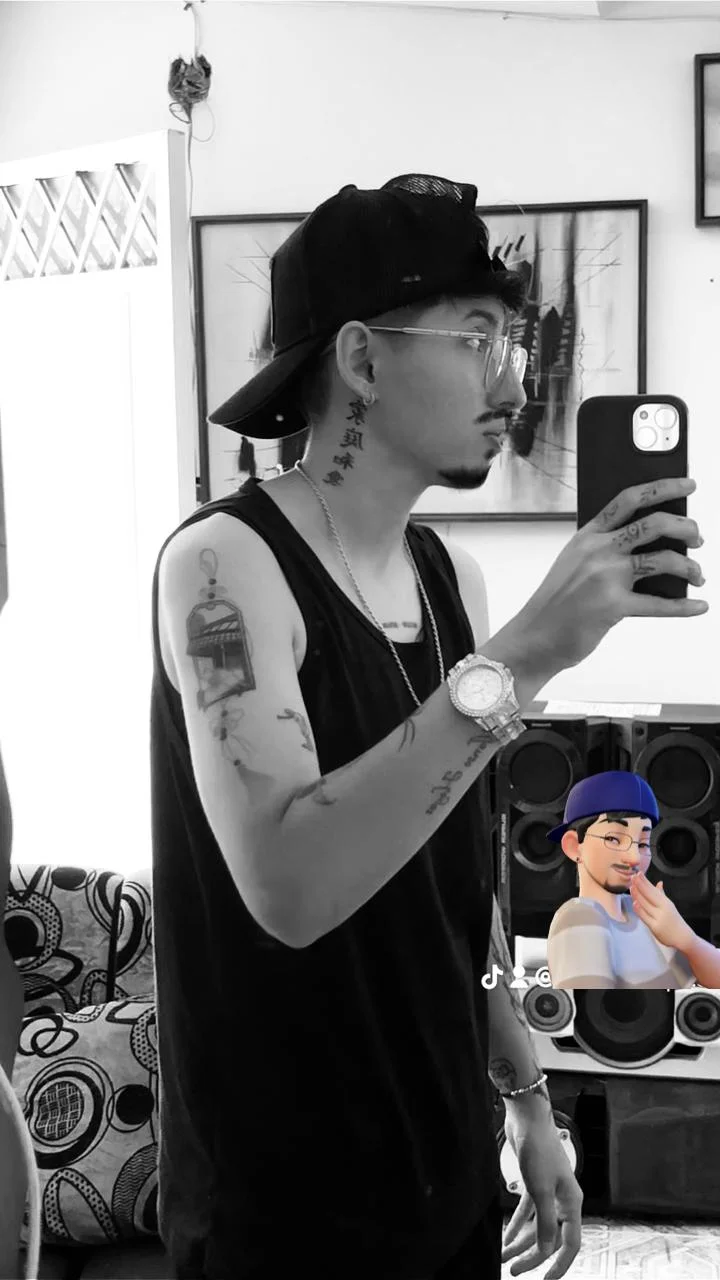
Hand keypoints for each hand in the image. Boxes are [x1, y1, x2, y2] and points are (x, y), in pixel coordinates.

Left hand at [501, 1106, 582, 1278]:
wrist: (527, 1120)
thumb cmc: (539, 1149)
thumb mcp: (541, 1190)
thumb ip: (545, 1222)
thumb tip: (546, 1249)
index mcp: (572, 1202)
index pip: (570, 1243)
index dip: (560, 1264)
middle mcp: (562, 1200)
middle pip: (550, 1237)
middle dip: (532, 1255)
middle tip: (514, 1270)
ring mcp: (548, 1192)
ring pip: (536, 1226)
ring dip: (521, 1242)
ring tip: (504, 1255)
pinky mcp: (534, 1184)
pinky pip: (527, 1212)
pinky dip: (517, 1225)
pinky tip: (506, 1236)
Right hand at [507, 477, 705, 673]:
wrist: (535, 636)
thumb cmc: (556, 603)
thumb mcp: (575, 563)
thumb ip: (606, 549)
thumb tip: (654, 547)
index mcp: (588, 535)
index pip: (629, 499)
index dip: (663, 488)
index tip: (687, 485)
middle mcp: (598, 550)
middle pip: (654, 524)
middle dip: (686, 527)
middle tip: (697, 538)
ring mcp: (607, 576)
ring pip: (663, 559)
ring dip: (690, 566)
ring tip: (697, 575)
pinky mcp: (614, 606)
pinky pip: (660, 604)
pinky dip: (684, 606)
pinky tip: (698, 605)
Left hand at [629, 872, 695, 951]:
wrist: (683, 938)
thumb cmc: (675, 921)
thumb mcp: (669, 906)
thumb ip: (661, 895)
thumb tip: (659, 883)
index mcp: (666, 902)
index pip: (653, 889)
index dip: (645, 881)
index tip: (638, 873)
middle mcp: (663, 909)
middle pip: (650, 895)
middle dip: (640, 885)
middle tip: (632, 876)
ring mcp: (659, 918)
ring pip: (646, 905)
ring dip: (638, 895)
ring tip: (631, 886)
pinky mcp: (655, 927)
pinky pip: (645, 917)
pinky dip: (640, 910)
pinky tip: (635, 903)